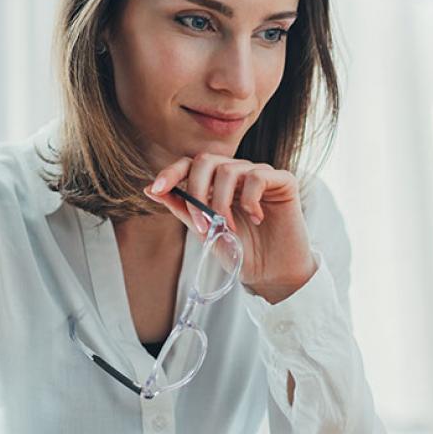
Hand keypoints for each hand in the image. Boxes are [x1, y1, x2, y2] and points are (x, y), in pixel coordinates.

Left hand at [143, 153, 315, 304]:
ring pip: (229, 169)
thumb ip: (182, 208)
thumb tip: (150, 189)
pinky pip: (258, 176)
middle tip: (203, 223)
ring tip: (230, 228)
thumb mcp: (205, 231)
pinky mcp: (283, 180)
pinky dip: (251, 200)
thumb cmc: (241, 251)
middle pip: (206, 160)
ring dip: (222, 202)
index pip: (190, 165)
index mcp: (217, 183)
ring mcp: (259, 174)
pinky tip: (256, 218)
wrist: (272, 273)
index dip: (171, 172)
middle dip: (196, 191)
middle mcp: (237, 173)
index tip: (157, 189)